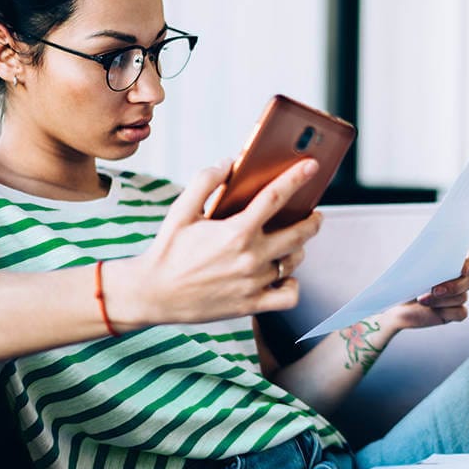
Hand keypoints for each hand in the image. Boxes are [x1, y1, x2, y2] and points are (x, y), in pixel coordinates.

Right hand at [107, 158, 323, 327]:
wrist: (153, 294)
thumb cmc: (168, 250)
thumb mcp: (181, 210)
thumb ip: (204, 182)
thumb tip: (227, 163)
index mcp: (235, 231)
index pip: (275, 197)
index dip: (296, 178)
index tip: (311, 166)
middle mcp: (250, 257)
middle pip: (298, 234)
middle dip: (312, 221)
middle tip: (314, 214)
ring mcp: (253, 283)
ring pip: (293, 262)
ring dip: (298, 250)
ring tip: (292, 243)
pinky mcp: (251, 304)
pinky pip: (288, 295)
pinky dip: (292, 285)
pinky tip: (284, 276)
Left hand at [379, 250, 468, 331]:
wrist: (394, 303)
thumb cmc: (403, 280)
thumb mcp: (411, 265)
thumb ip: (426, 258)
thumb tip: (433, 256)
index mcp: (453, 261)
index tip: (463, 268)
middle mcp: (459, 278)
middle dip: (453, 286)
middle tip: (434, 289)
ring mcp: (458, 296)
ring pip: (462, 297)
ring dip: (441, 299)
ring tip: (421, 299)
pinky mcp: (453, 313)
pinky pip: (461, 313)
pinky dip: (446, 311)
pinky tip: (431, 309)